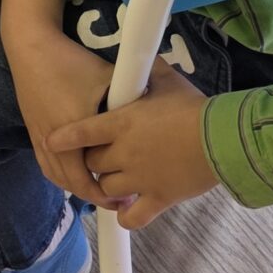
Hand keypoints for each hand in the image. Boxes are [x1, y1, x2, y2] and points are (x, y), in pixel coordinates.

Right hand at [8, 25, 113, 202]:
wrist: (31, 48)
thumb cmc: (71, 62)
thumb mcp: (106, 77)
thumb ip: (128, 96)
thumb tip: (156, 108)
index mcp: (74, 133)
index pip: (89, 181)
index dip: (109, 195)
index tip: (129, 199)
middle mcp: (54, 143)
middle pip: (74, 185)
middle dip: (97, 197)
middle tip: (120, 201)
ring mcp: (40, 139)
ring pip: (58, 178)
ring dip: (79, 188)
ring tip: (101, 191)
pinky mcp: (33, 133)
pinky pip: (47, 167)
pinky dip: (63, 177)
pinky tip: (78, 175)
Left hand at [46, 59, 215, 229]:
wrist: (220, 138)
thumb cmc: (192, 107)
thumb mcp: (166, 80)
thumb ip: (147, 71)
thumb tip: (141, 56)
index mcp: (121, 123)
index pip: (81, 132)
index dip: (64, 138)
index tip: (52, 140)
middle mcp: (123, 153)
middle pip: (93, 162)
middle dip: (95, 159)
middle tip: (105, 155)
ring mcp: (139, 178)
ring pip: (108, 188)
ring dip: (109, 184)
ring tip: (118, 178)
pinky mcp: (158, 198)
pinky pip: (133, 216)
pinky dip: (127, 216)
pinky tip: (126, 211)